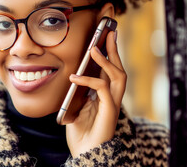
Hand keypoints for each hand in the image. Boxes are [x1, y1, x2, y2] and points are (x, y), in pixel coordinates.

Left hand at [66, 31, 126, 157]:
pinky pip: (103, 90)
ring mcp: (112, 104)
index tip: (103, 35)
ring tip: (94, 48)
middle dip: (113, 49)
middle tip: (108, 32)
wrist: (85, 153)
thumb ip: (75, 91)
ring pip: (118, 76)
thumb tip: (68, 72)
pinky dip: (89, 80)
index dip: (108, 53)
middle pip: (118, 68)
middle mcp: (112, 97)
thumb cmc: (80, 131)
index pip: (109, 70)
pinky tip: (75, 76)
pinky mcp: (110, 112)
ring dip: (106, 60)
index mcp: (104, 94)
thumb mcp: (74, 105)